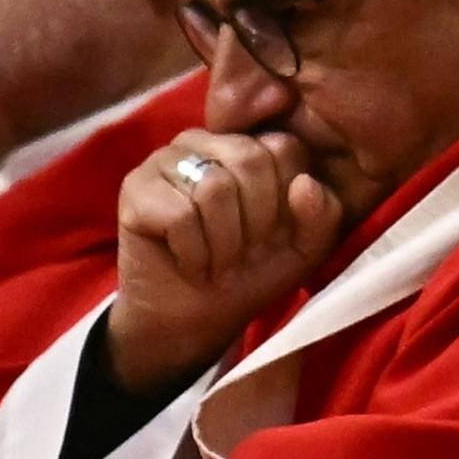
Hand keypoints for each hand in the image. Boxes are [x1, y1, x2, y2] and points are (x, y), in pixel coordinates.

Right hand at [109, 133, 343, 394]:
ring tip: (216, 261)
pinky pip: (179, 214)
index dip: (287, 203)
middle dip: (256, 223)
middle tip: (241, 253)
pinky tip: (190, 264)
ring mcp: (165, 160)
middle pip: (250, 161)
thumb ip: (323, 213)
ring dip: (224, 243)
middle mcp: (206, 141)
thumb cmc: (252, 273)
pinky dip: (193, 252)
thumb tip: (304, 184)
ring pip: (214, 188)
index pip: (285, 148)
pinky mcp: (135, 188)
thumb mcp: (306, 247)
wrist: (195, 318)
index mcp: (250, 144)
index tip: (273, 235)